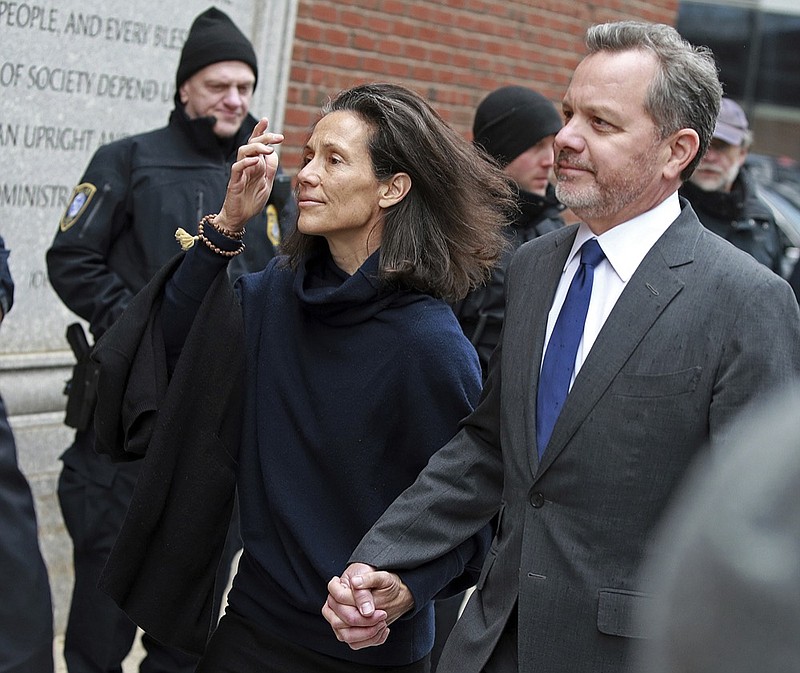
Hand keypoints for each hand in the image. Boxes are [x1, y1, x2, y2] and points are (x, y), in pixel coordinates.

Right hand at [215, 118, 283, 232]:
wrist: (240, 218)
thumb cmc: (251, 201)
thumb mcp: (267, 183)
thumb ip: (270, 169)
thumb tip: (274, 153)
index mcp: (255, 165)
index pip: (256, 144)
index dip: (260, 131)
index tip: (267, 121)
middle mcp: (247, 166)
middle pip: (251, 144)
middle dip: (264, 137)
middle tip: (278, 137)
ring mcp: (240, 173)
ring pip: (243, 152)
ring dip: (256, 148)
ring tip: (269, 149)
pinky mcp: (234, 182)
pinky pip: (237, 168)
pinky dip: (246, 162)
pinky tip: (255, 161)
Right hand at [322, 563, 414, 649]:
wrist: (388, 592)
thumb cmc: (379, 582)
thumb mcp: (378, 576)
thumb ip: (368, 581)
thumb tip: (358, 590)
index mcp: (336, 587)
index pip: (340, 597)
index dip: (359, 604)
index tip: (375, 608)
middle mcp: (333, 607)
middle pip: (341, 621)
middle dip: (365, 621)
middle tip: (382, 615)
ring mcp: (338, 622)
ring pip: (347, 636)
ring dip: (368, 633)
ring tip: (382, 623)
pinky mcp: (347, 633)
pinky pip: (355, 644)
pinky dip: (371, 640)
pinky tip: (382, 629)